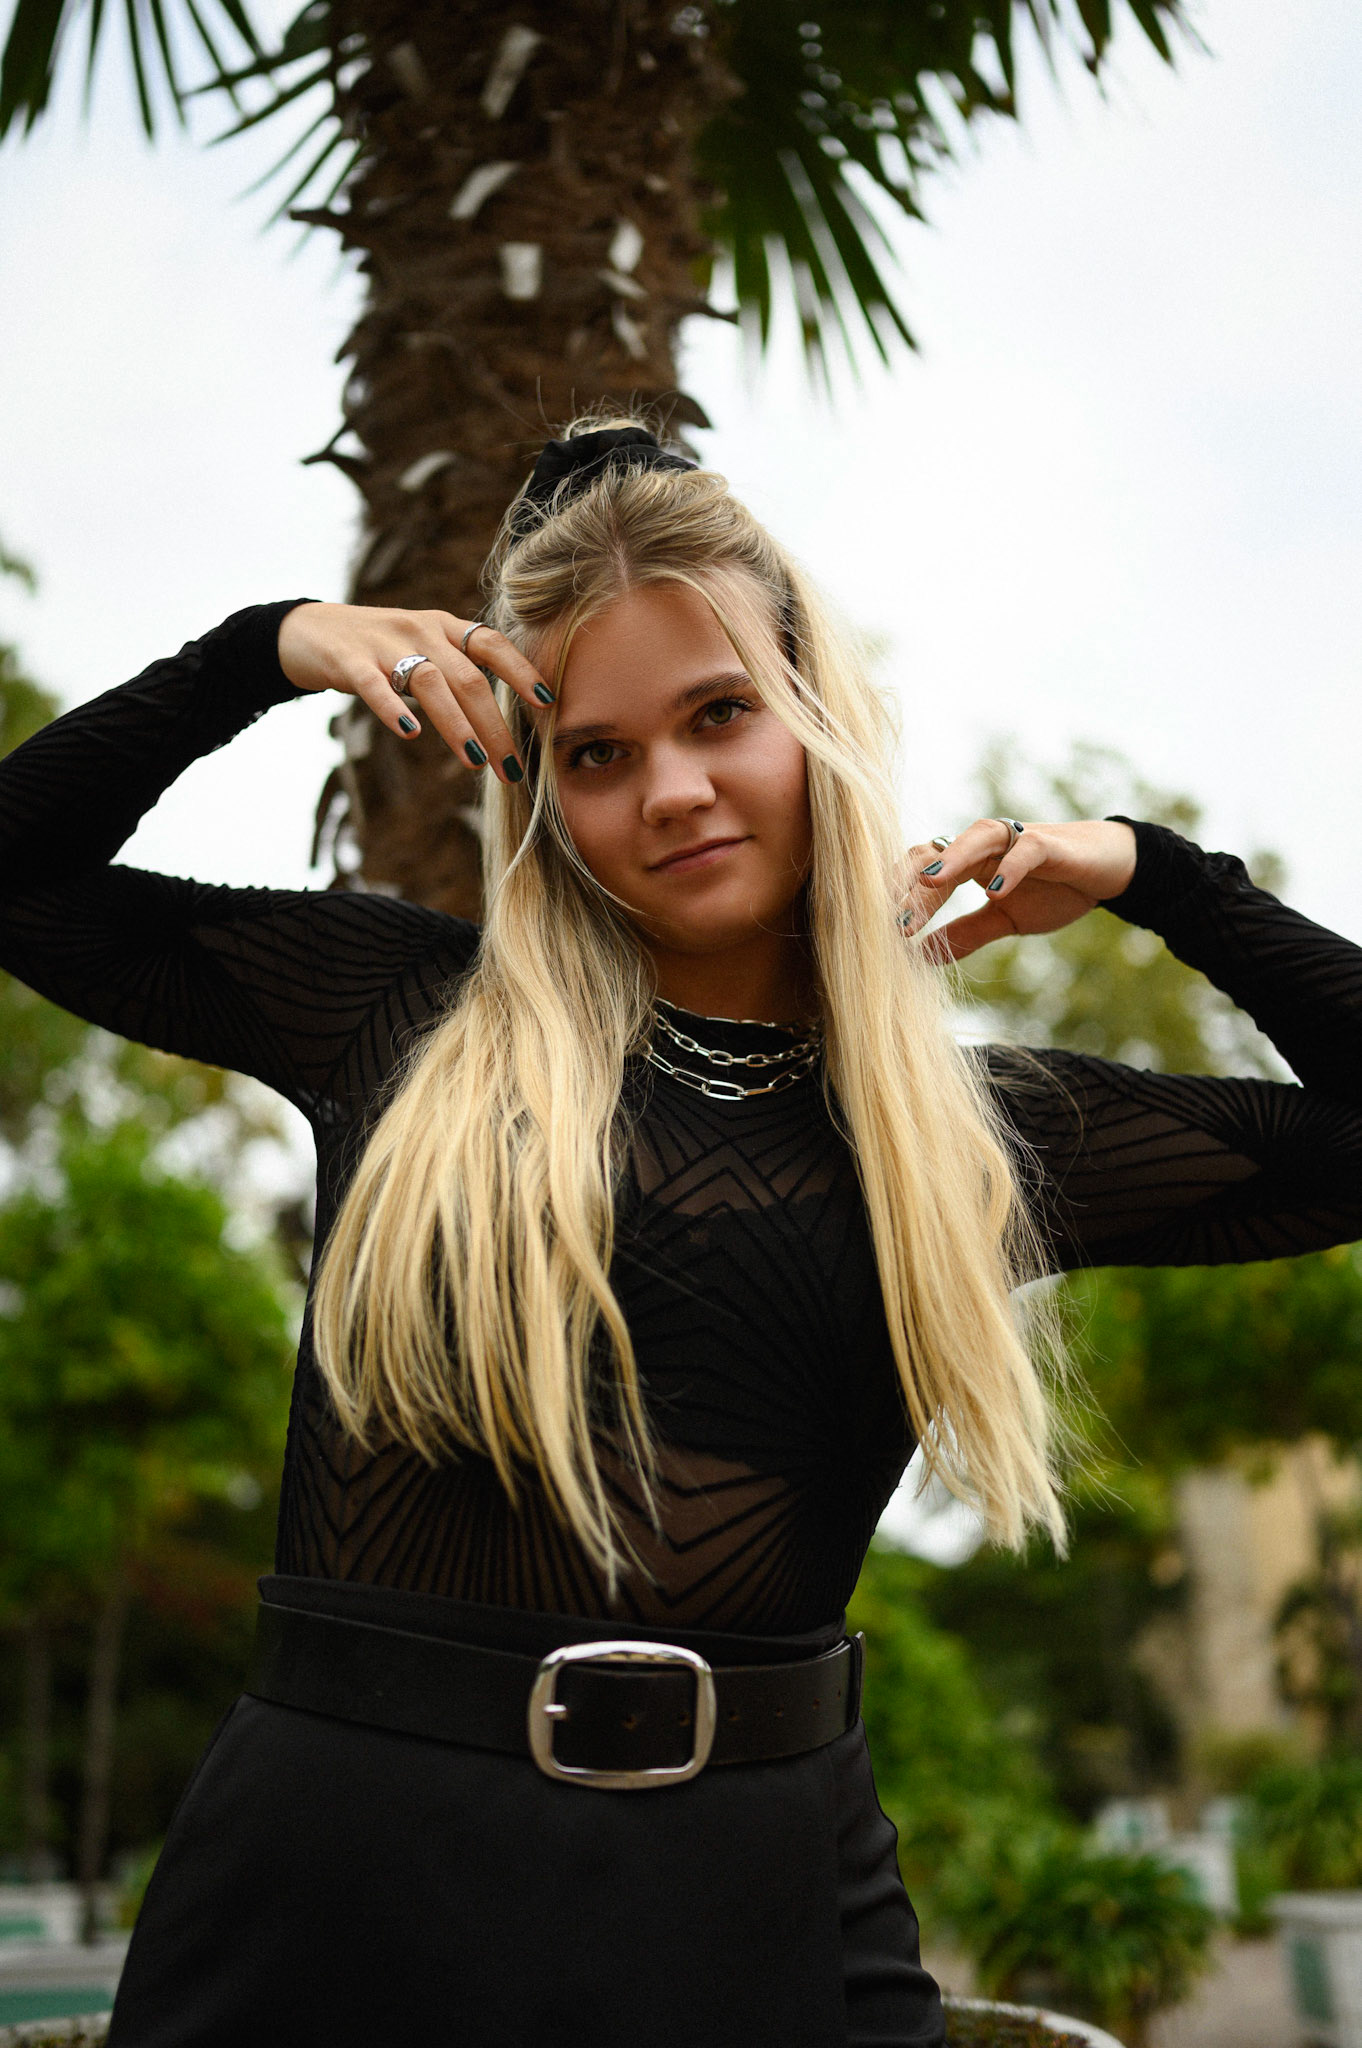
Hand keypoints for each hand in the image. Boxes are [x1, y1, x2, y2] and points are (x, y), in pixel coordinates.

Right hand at [277, 602, 552, 783]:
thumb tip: (502, 719)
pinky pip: (374, 685)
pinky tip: (410, 733)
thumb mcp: (423, 650)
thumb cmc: (378, 649)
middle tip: (512, 770)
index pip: (493, 645)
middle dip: (494, 726)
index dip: (522, 672)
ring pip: (429, 682)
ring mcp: (384, 643)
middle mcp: (420, 629)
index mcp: (444, 627)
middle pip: (467, 678)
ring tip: (475, 762)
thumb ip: (458, 673)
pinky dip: (393, 708)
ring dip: (457, 725)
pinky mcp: (349, 660)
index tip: (548, 704)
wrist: (309, 629)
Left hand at [898, 817, 1137, 962]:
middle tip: (890, 915)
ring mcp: (1015, 839)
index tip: (879, 934)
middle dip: (910, 882)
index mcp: (966, 863)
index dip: (901, 902)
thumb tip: (921, 959)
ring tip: (928, 884)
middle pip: (935, 853)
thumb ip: (964, 935)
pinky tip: (995, 891)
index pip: (922, 877)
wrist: (1110, 870)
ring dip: (949, 860)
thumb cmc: (1054, 889)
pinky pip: (1025, 851)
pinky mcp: (1049, 844)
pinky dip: (1010, 868)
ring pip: (973, 838)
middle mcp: (983, 845)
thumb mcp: (1003, 920)